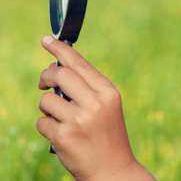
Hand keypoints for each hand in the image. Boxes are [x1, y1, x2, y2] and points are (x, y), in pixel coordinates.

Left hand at [37, 36, 155, 180]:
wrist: (113, 170)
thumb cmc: (108, 136)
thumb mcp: (107, 107)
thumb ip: (87, 88)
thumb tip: (56, 69)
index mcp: (108, 93)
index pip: (80, 63)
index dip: (60, 49)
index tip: (46, 40)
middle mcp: (95, 103)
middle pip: (59, 74)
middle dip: (46, 75)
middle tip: (43, 83)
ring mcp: (78, 120)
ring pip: (46, 100)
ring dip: (47, 108)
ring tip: (62, 120)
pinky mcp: (63, 137)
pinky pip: (42, 122)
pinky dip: (47, 127)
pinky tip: (62, 136)